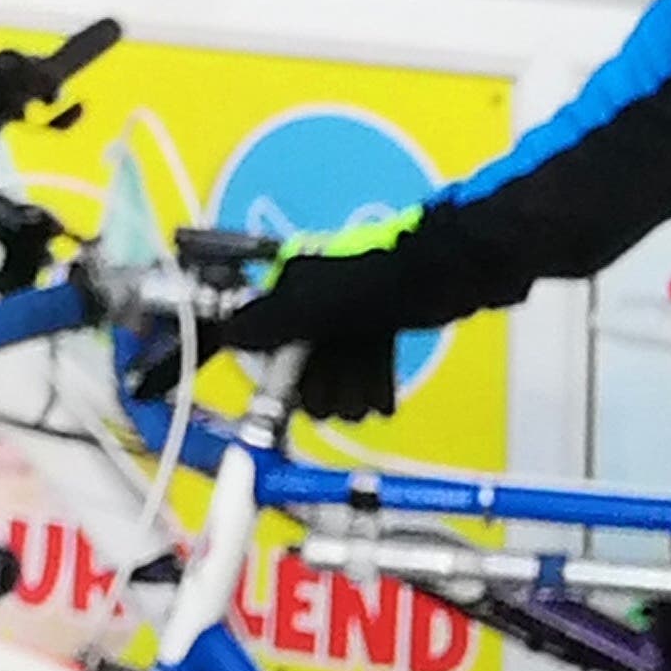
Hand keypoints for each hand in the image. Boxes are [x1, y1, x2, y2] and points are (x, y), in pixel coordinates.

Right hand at [213, 243, 428, 421]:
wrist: (445, 274)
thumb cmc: (377, 280)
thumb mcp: (313, 304)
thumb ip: (268, 322)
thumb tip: (226, 334)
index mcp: (293, 284)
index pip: (268, 339)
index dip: (281, 371)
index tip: (294, 394)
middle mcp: (316, 300)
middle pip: (302, 366)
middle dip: (322, 387)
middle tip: (339, 391)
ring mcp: (349, 318)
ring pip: (337, 374)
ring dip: (351, 392)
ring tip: (366, 392)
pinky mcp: (379, 331)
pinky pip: (366, 372)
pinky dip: (374, 386)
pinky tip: (383, 396)